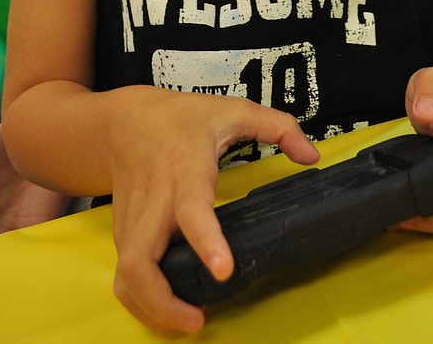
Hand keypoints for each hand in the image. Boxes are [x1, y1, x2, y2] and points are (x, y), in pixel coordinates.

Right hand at [105, 90, 319, 334]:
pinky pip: (124, 277)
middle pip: (140, 262)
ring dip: (150, 310)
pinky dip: (141, 301)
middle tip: (198, 319)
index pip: (191, 210)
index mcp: (184, 172)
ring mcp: (133, 223)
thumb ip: (278, 127)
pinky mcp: (121, 235)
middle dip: (162, 302)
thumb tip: (311, 155)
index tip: (223, 270)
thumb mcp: (233, 109)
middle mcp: (154, 203)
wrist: (122, 121)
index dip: (206, 242)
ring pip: (125, 278)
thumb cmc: (178, 117)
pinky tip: (167, 309)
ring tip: (186, 323)